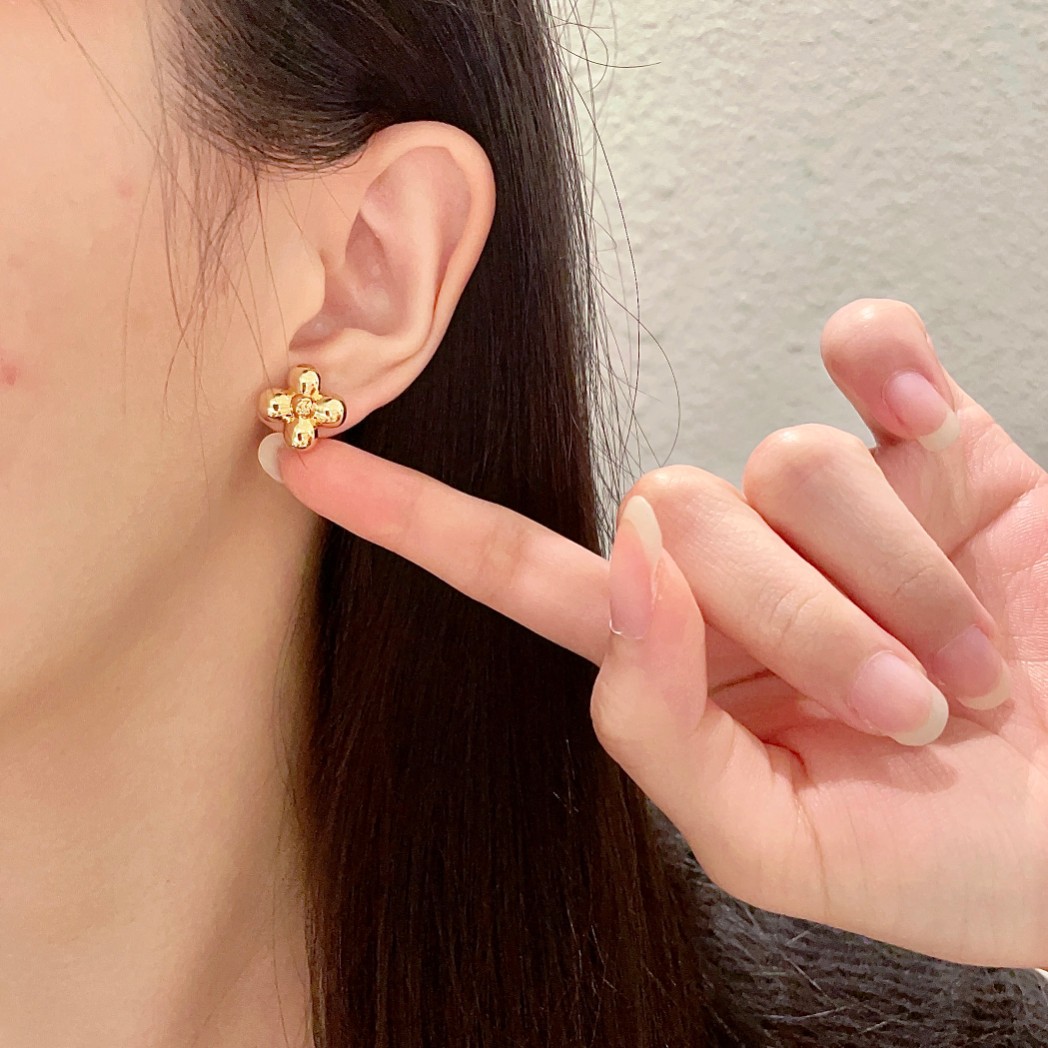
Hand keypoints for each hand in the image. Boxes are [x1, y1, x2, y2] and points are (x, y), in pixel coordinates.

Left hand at [261, 298, 1047, 969]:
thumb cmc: (951, 857)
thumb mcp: (777, 851)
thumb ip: (660, 732)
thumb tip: (628, 561)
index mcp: (681, 659)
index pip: (516, 569)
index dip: (409, 517)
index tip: (301, 453)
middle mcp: (741, 562)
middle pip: (681, 511)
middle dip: (798, 622)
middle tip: (893, 704)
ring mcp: (836, 493)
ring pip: (792, 461)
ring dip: (894, 585)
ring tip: (961, 665)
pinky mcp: (931, 438)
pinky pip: (871, 347)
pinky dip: (892, 370)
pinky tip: (916, 412)